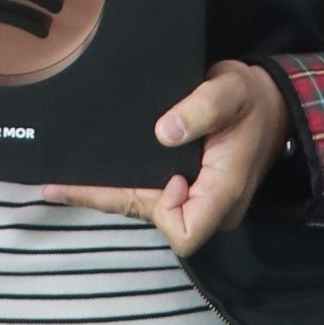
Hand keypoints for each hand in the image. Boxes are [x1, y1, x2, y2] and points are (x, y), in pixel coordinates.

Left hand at [46, 60, 288, 257]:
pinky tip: (83, 174)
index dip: (167, 211)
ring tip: (57, 184)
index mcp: (222, 193)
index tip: (169, 177)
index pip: (186, 232)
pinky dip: (114, 184)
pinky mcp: (180, 183)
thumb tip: (164, 131)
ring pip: (140, 204)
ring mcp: (191, 196)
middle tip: (58, 188)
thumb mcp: (231, 93)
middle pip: (150, 218)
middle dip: (106, 201)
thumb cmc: (251, 99)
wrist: (266, 101)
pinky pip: (143, 191)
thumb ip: (202, 109)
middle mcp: (204, 204)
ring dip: (103, 194)